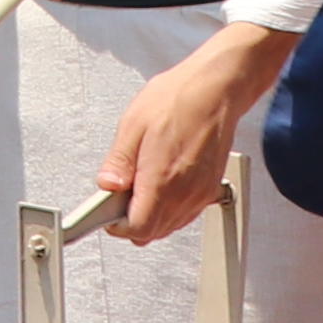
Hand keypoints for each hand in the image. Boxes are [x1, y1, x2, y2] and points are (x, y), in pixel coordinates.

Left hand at [95, 26, 288, 241]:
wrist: (216, 90)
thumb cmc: (178, 99)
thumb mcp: (133, 125)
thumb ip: (118, 163)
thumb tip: (107, 186)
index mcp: (162, 180)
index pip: (138, 228)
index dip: (117, 225)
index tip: (107, 213)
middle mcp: (185, 193)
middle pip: (153, 232)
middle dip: (132, 220)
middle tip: (120, 194)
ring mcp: (200, 193)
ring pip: (170, 226)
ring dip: (151, 215)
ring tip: (140, 183)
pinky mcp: (209, 188)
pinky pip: (185, 214)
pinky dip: (169, 208)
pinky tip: (160, 183)